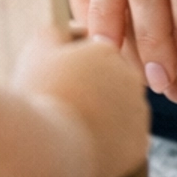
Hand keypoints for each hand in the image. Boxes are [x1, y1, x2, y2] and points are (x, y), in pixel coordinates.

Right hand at [14, 27, 151, 176]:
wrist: (46, 147)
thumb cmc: (39, 94)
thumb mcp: (39, 46)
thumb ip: (60, 30)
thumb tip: (76, 30)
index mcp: (108, 51)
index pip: (94, 55)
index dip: (74, 69)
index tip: (58, 82)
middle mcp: (130, 78)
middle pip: (110, 83)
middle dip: (93, 91)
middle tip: (64, 106)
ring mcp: (137, 114)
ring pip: (119, 113)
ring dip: (103, 118)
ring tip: (72, 129)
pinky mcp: (137, 146)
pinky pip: (123, 143)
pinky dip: (109, 145)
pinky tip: (85, 146)